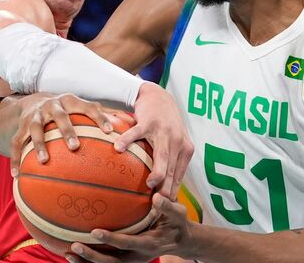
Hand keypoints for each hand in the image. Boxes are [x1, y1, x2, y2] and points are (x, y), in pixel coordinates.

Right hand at [10, 93, 134, 176]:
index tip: (110, 131)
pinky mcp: (20, 127)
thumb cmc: (67, 109)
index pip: (89, 107)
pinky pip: (15, 143)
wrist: (33, 101)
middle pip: (60, 117)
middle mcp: (52, 106)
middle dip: (67, 131)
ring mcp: (35, 116)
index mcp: (71, 101)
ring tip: (44, 161)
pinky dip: (15, 159)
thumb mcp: (83, 107)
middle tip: (75, 147)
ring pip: (35, 129)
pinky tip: (16, 176)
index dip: (100, 117)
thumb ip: (105, 114)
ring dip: (39, 144)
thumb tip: (130, 123)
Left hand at [67, 194, 192, 262]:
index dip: (111, 239)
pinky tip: (74, 256)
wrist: (181, 241)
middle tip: (75, 246)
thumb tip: (156, 196)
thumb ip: (167, 206)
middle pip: (113, 262)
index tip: (94, 231)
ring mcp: (132, 261)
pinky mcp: (127, 261)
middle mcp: (139, 257)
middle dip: (93, 256)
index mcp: (150, 244)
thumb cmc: (177, 223)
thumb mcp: (178, 213)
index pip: (128, 243)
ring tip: (69, 253)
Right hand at [113, 83, 193, 199]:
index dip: (173, 191)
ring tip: (148, 184)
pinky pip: (136, 133)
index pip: (179, 174)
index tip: (166, 206)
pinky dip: (127, 141)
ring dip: (157, 170)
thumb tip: (165, 192)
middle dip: (167, 187)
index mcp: (185, 149)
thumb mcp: (175, 144)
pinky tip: (118, 149)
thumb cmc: (165, 126)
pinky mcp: (148, 121)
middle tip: (159, 203)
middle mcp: (177, 141)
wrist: (158, 96)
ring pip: (162, 154)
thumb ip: (172, 163)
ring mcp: (163, 130)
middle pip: (172, 168)